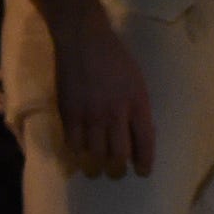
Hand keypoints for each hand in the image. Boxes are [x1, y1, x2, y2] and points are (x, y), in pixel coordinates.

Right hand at [50, 7, 155, 178]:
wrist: (84, 39)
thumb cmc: (115, 58)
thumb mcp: (137, 82)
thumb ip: (138, 108)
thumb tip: (138, 135)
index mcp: (138, 103)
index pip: (145, 141)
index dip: (144, 161)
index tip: (142, 172)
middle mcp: (115, 113)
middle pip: (118, 153)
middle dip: (118, 169)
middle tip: (116, 174)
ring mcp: (90, 114)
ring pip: (94, 153)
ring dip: (96, 167)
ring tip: (95, 171)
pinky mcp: (69, 112)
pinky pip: (72, 143)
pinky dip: (76, 154)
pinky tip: (77, 157)